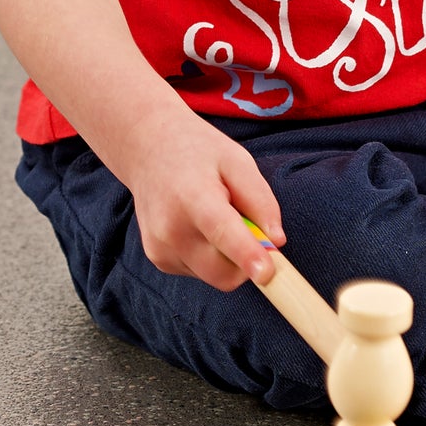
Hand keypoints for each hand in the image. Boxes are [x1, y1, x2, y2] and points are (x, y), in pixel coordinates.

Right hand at [116, 108, 285, 292]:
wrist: (148, 150)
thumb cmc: (199, 153)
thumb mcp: (237, 161)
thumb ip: (260, 200)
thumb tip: (277, 241)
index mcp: (193, 197)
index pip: (222, 232)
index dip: (247, 256)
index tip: (267, 274)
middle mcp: (171, 229)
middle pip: (223, 272)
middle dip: (247, 261)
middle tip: (250, 226)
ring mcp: (160, 248)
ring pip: (215, 275)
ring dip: (227, 257)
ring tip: (216, 218)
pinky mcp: (158, 260)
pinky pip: (200, 272)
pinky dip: (210, 256)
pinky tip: (199, 226)